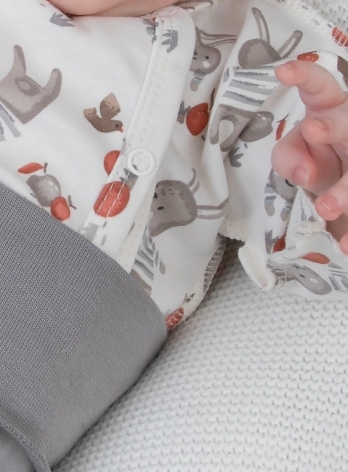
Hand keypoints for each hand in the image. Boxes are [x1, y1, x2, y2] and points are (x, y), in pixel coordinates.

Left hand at [273, 59, 347, 251]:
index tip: (282, 72)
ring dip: (346, 189)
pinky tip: (346, 249)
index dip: (305, 78)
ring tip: (327, 208)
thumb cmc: (319, 160)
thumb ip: (291, 157)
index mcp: (332, 112)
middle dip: (334, 126)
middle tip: (314, 130)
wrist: (343, 190)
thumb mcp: (298, 157)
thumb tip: (304, 171)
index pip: (321, 88)